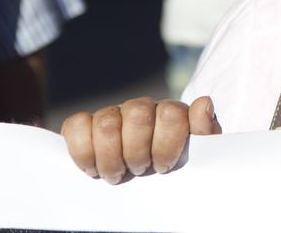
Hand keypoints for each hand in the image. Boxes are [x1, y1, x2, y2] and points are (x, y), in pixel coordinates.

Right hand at [61, 96, 221, 183]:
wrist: (147, 175)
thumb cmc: (173, 165)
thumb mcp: (197, 153)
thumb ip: (205, 131)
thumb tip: (203, 104)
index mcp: (171, 112)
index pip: (171, 114)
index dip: (166, 145)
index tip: (164, 167)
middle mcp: (141, 108)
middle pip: (138, 115)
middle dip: (138, 152)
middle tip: (140, 170)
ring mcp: (112, 114)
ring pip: (106, 123)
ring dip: (111, 158)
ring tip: (118, 174)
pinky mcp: (85, 125)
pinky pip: (76, 124)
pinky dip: (82, 150)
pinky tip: (93, 168)